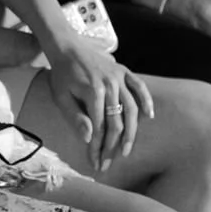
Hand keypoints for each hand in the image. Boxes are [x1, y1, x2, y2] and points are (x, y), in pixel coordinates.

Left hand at [35, 33, 154, 173]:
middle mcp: (110, 85)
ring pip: (131, 109)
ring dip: (131, 132)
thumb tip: (89, 139)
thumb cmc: (62, 75)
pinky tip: (149, 116)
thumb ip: (75, 117)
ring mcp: (119, 78)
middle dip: (112, 146)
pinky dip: (146, 101)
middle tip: (109, 163)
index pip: (100, 127)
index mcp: (93, 92)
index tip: (96, 163)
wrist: (67, 48)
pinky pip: (140, 87)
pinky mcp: (124, 72)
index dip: (98, 147)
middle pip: (116, 122)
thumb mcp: (61, 97)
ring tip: (126, 149)